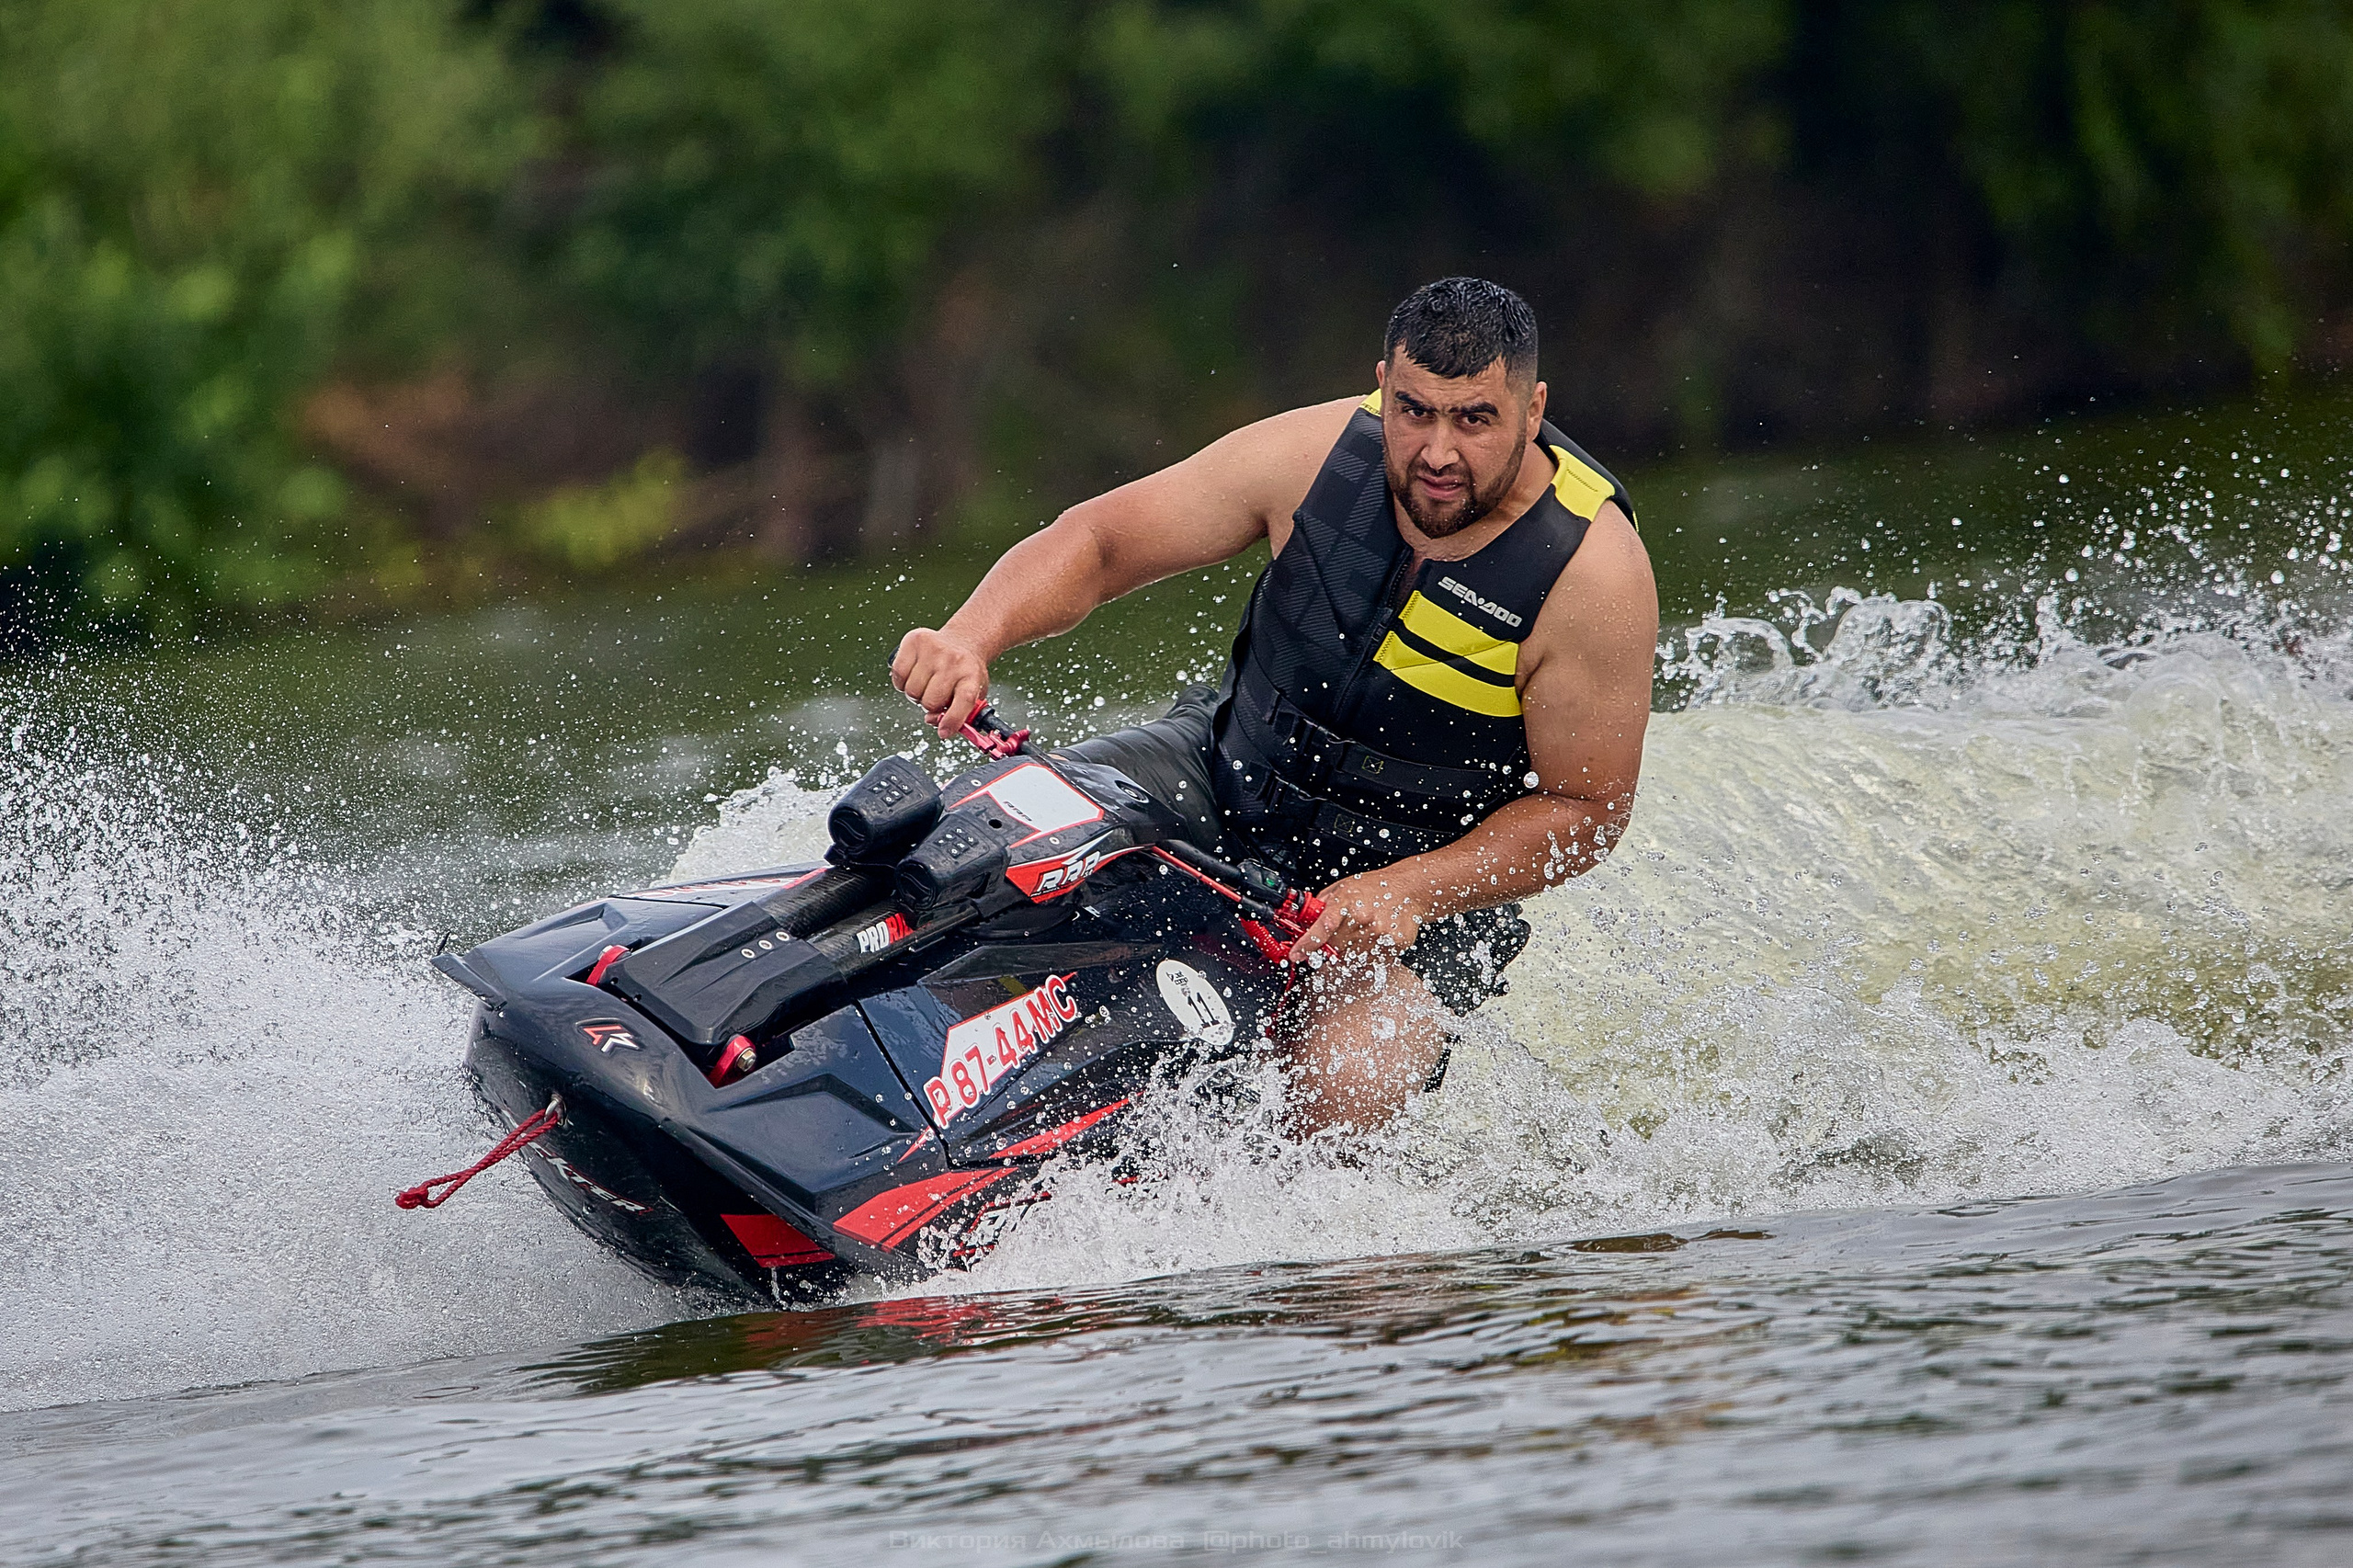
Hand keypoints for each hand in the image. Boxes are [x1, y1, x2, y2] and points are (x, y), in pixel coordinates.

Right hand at [890, 627, 989, 739]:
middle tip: (934, 696)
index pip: (964, 701)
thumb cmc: (965, 672)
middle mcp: (954, 660)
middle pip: (930, 701)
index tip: (943, 732)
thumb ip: (958, 713)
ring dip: (915, 694)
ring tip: (925, 684)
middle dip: (929, 705)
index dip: (952, 720)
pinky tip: (912, 676)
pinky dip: (901, 682)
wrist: (963, 641)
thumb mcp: (973, 693)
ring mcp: (934, 649)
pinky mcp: (914, 640)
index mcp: (972, 676)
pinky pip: (898, 674)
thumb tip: (932, 721)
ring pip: (912, 690)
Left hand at [1289, 871, 1426, 961]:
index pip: (1322, 928)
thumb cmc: (1375, 888)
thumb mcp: (1343, 887)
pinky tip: (1374, 937)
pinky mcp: (1393, 944)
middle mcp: (1363, 918)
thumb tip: (1303, 921)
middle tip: (1339, 937)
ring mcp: (1379, 933)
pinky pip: (1371, 960)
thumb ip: (1322, 905)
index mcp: (1346, 902)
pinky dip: (1368, 954)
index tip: (1296, 955)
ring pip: (1352, 957)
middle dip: (1330, 947)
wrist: (1409, 889)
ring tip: (1361, 932)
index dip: (1306, 944)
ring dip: (1350, 951)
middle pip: (1334, 948)